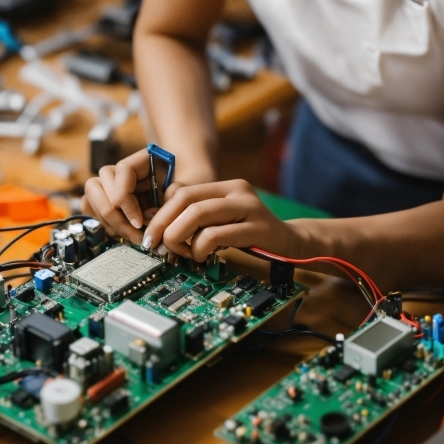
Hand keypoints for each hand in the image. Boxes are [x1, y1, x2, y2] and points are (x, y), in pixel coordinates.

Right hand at [81, 149, 217, 244]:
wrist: (191, 192)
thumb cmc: (190, 187)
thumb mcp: (187, 190)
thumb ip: (171, 201)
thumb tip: (149, 222)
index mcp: (142, 158)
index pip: (121, 171)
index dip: (125, 200)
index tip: (140, 222)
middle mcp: (122, 169)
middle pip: (97, 185)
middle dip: (114, 215)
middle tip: (135, 235)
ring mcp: (112, 183)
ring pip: (91, 197)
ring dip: (108, 220)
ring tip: (132, 236)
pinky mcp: (108, 199)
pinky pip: (91, 208)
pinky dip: (103, 222)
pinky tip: (124, 233)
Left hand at [141, 178, 299, 260]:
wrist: (292, 244)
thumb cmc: (251, 235)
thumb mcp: (223, 221)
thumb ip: (198, 217)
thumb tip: (156, 224)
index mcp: (226, 186)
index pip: (182, 192)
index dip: (160, 214)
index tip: (151, 235)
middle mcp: (237, 191)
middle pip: (185, 200)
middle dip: (163, 225)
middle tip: (157, 246)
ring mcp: (249, 207)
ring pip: (197, 214)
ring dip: (179, 237)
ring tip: (181, 253)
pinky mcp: (257, 228)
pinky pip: (215, 234)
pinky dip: (200, 248)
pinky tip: (203, 257)